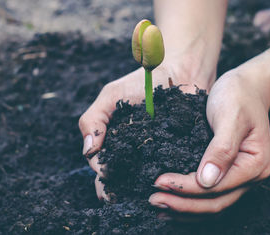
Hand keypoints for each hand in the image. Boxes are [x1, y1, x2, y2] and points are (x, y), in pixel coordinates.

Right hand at [78, 62, 215, 200]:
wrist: (179, 70)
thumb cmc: (142, 81)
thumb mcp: (111, 96)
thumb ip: (93, 119)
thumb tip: (89, 151)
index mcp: (115, 141)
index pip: (103, 169)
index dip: (103, 181)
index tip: (107, 190)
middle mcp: (133, 151)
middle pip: (123, 179)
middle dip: (121, 191)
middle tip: (124, 200)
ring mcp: (155, 152)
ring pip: (145, 178)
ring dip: (142, 189)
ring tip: (144, 196)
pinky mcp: (177, 150)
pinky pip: (170, 169)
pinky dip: (166, 178)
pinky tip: (166, 185)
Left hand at [149, 69, 269, 212]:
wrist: (248, 87)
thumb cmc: (239, 96)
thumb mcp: (231, 116)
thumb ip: (222, 148)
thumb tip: (207, 181)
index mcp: (255, 164)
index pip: (216, 187)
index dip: (186, 188)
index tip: (159, 182)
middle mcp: (250, 177)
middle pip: (215, 203)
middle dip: (182, 205)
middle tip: (153, 200)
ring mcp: (240, 178)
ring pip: (212, 205)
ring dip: (184, 209)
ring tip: (158, 205)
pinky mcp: (228, 174)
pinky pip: (210, 196)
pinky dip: (190, 201)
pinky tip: (171, 201)